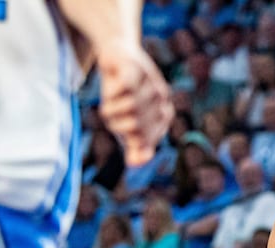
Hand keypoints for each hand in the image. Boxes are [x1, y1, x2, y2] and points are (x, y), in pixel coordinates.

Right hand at [97, 42, 172, 165]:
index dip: (126, 136)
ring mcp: (151, 82)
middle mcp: (162, 99)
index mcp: (165, 116)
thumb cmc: (124, 94)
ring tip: (109, 99)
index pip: (145, 140)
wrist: (117, 56)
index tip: (120, 125)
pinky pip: (122, 89)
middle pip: (135, 126)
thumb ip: (135, 145)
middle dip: (116, 123)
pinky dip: (111, 93)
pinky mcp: (135, 67)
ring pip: (128, 108)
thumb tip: (136, 164)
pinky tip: (110, 88)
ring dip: (111, 107)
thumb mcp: (129, 122)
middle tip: (112, 112)